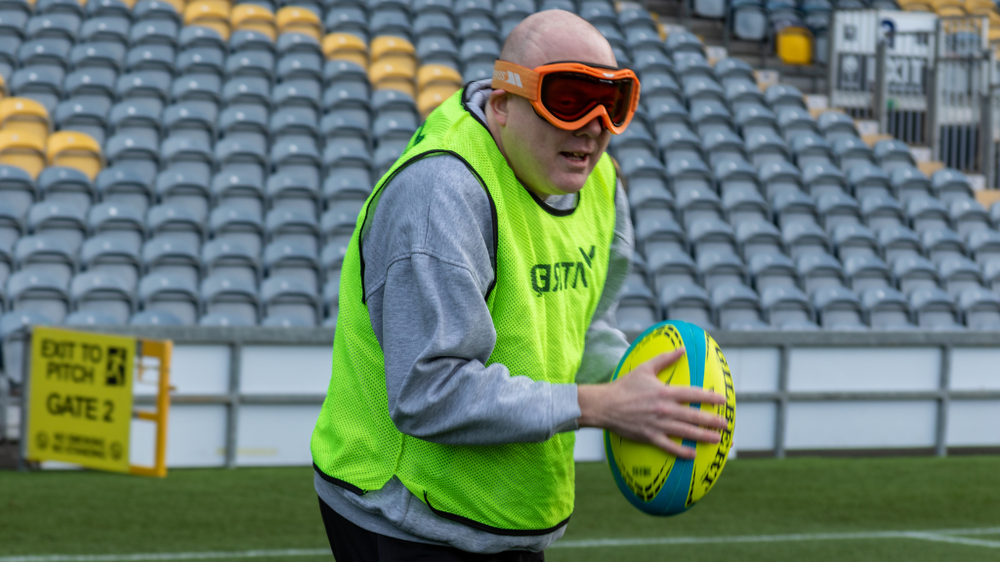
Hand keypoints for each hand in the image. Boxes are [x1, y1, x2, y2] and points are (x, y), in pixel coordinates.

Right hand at [577, 348, 728, 458]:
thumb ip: (665, 359)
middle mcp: (665, 409)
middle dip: (713, 421)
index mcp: (665, 392)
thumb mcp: (645, 368)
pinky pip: (669, 446)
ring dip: (704, 436)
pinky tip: (693, 454)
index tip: (723, 400)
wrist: (604, 405)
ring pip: (686, 432)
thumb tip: (682, 349)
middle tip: (726, 424)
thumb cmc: (624, 386)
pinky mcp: (649, 436)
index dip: (710, 397)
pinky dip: (682, 451)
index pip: (693, 394)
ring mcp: (658, 425)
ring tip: (717, 439)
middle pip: (694, 416)